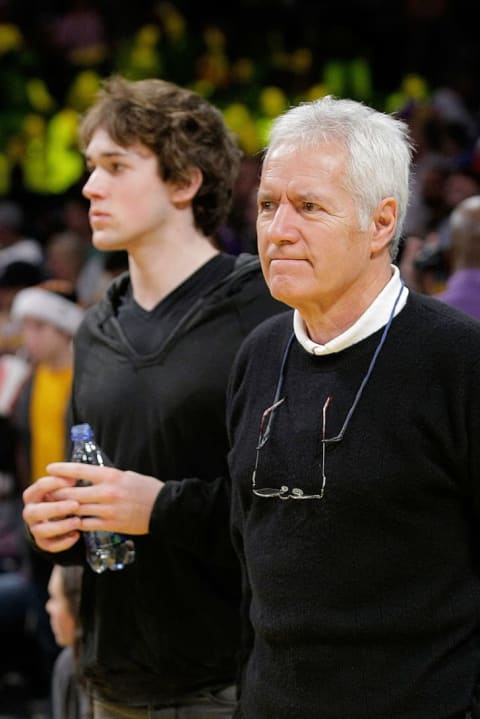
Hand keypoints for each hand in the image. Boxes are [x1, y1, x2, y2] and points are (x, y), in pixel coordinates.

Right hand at [23, 475, 81, 552]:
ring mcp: (35, 528)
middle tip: (76, 504)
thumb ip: (65, 480)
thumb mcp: (60, 486)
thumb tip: (74, 477)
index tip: (73, 481)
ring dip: (61, 526)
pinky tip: (76, 535)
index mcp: (32, 495)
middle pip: (36, 512)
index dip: (55, 483)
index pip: (39, 487)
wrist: (54, 515)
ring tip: (78, 521)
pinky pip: (50, 546)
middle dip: (57, 508)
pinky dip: (63, 542)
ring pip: (42, 530)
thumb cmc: (59, 496)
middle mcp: (30, 512)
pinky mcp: (42, 542)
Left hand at [45, 462, 163, 535]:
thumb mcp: (127, 475)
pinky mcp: (111, 524)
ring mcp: (108, 510)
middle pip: (72, 492)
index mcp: (111, 476)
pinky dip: (78, 522)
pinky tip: (73, 521)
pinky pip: (87, 524)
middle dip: (57, 493)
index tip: (49, 468)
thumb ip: (108, 477)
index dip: (62, 469)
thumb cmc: (146, 488)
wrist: (163, 508)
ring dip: (65, 509)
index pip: (80, 470)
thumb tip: (91, 476)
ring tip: (56, 508)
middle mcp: (107, 492)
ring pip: (77, 509)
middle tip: (48, 493)